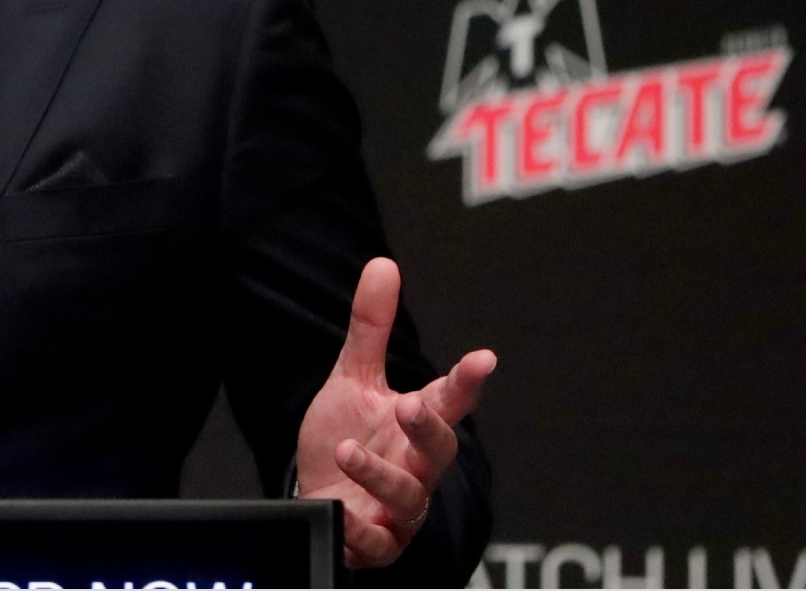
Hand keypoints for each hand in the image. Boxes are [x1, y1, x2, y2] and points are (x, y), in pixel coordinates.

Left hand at [295, 257, 495, 568]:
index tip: (483, 359)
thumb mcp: (353, 379)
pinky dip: (358, 528)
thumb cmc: (348, 435)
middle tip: (410, 405)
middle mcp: (417, 466)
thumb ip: (370, 329)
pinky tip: (339, 512)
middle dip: (428, 429)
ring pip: (408, 496)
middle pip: (439, 451)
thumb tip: (383, 264)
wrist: (322, 497)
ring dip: (380, 474)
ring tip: (348, 449)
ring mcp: (399, 507)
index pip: (449, 399)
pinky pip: (374, 541)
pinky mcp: (374, 540)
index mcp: (416, 424)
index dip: (467, 380)